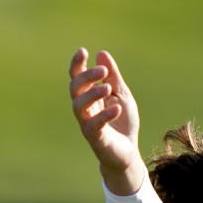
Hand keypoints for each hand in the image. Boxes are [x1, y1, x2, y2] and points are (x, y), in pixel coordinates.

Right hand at [69, 48, 145, 194]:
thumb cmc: (123, 122)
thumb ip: (113, 77)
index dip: (77, 64)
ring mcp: (87, 123)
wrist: (128, 151)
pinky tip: (117, 108)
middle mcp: (84, 109)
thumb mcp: (122, 95)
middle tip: (102, 71)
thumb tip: (102, 53)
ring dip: (92, 94)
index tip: (83, 51)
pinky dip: (105, 115)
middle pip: (75, 89)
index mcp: (89, 97)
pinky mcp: (95, 138)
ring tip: (107, 87)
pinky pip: (94, 125)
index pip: (77, 78)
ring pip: (79, 106)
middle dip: (86, 77)